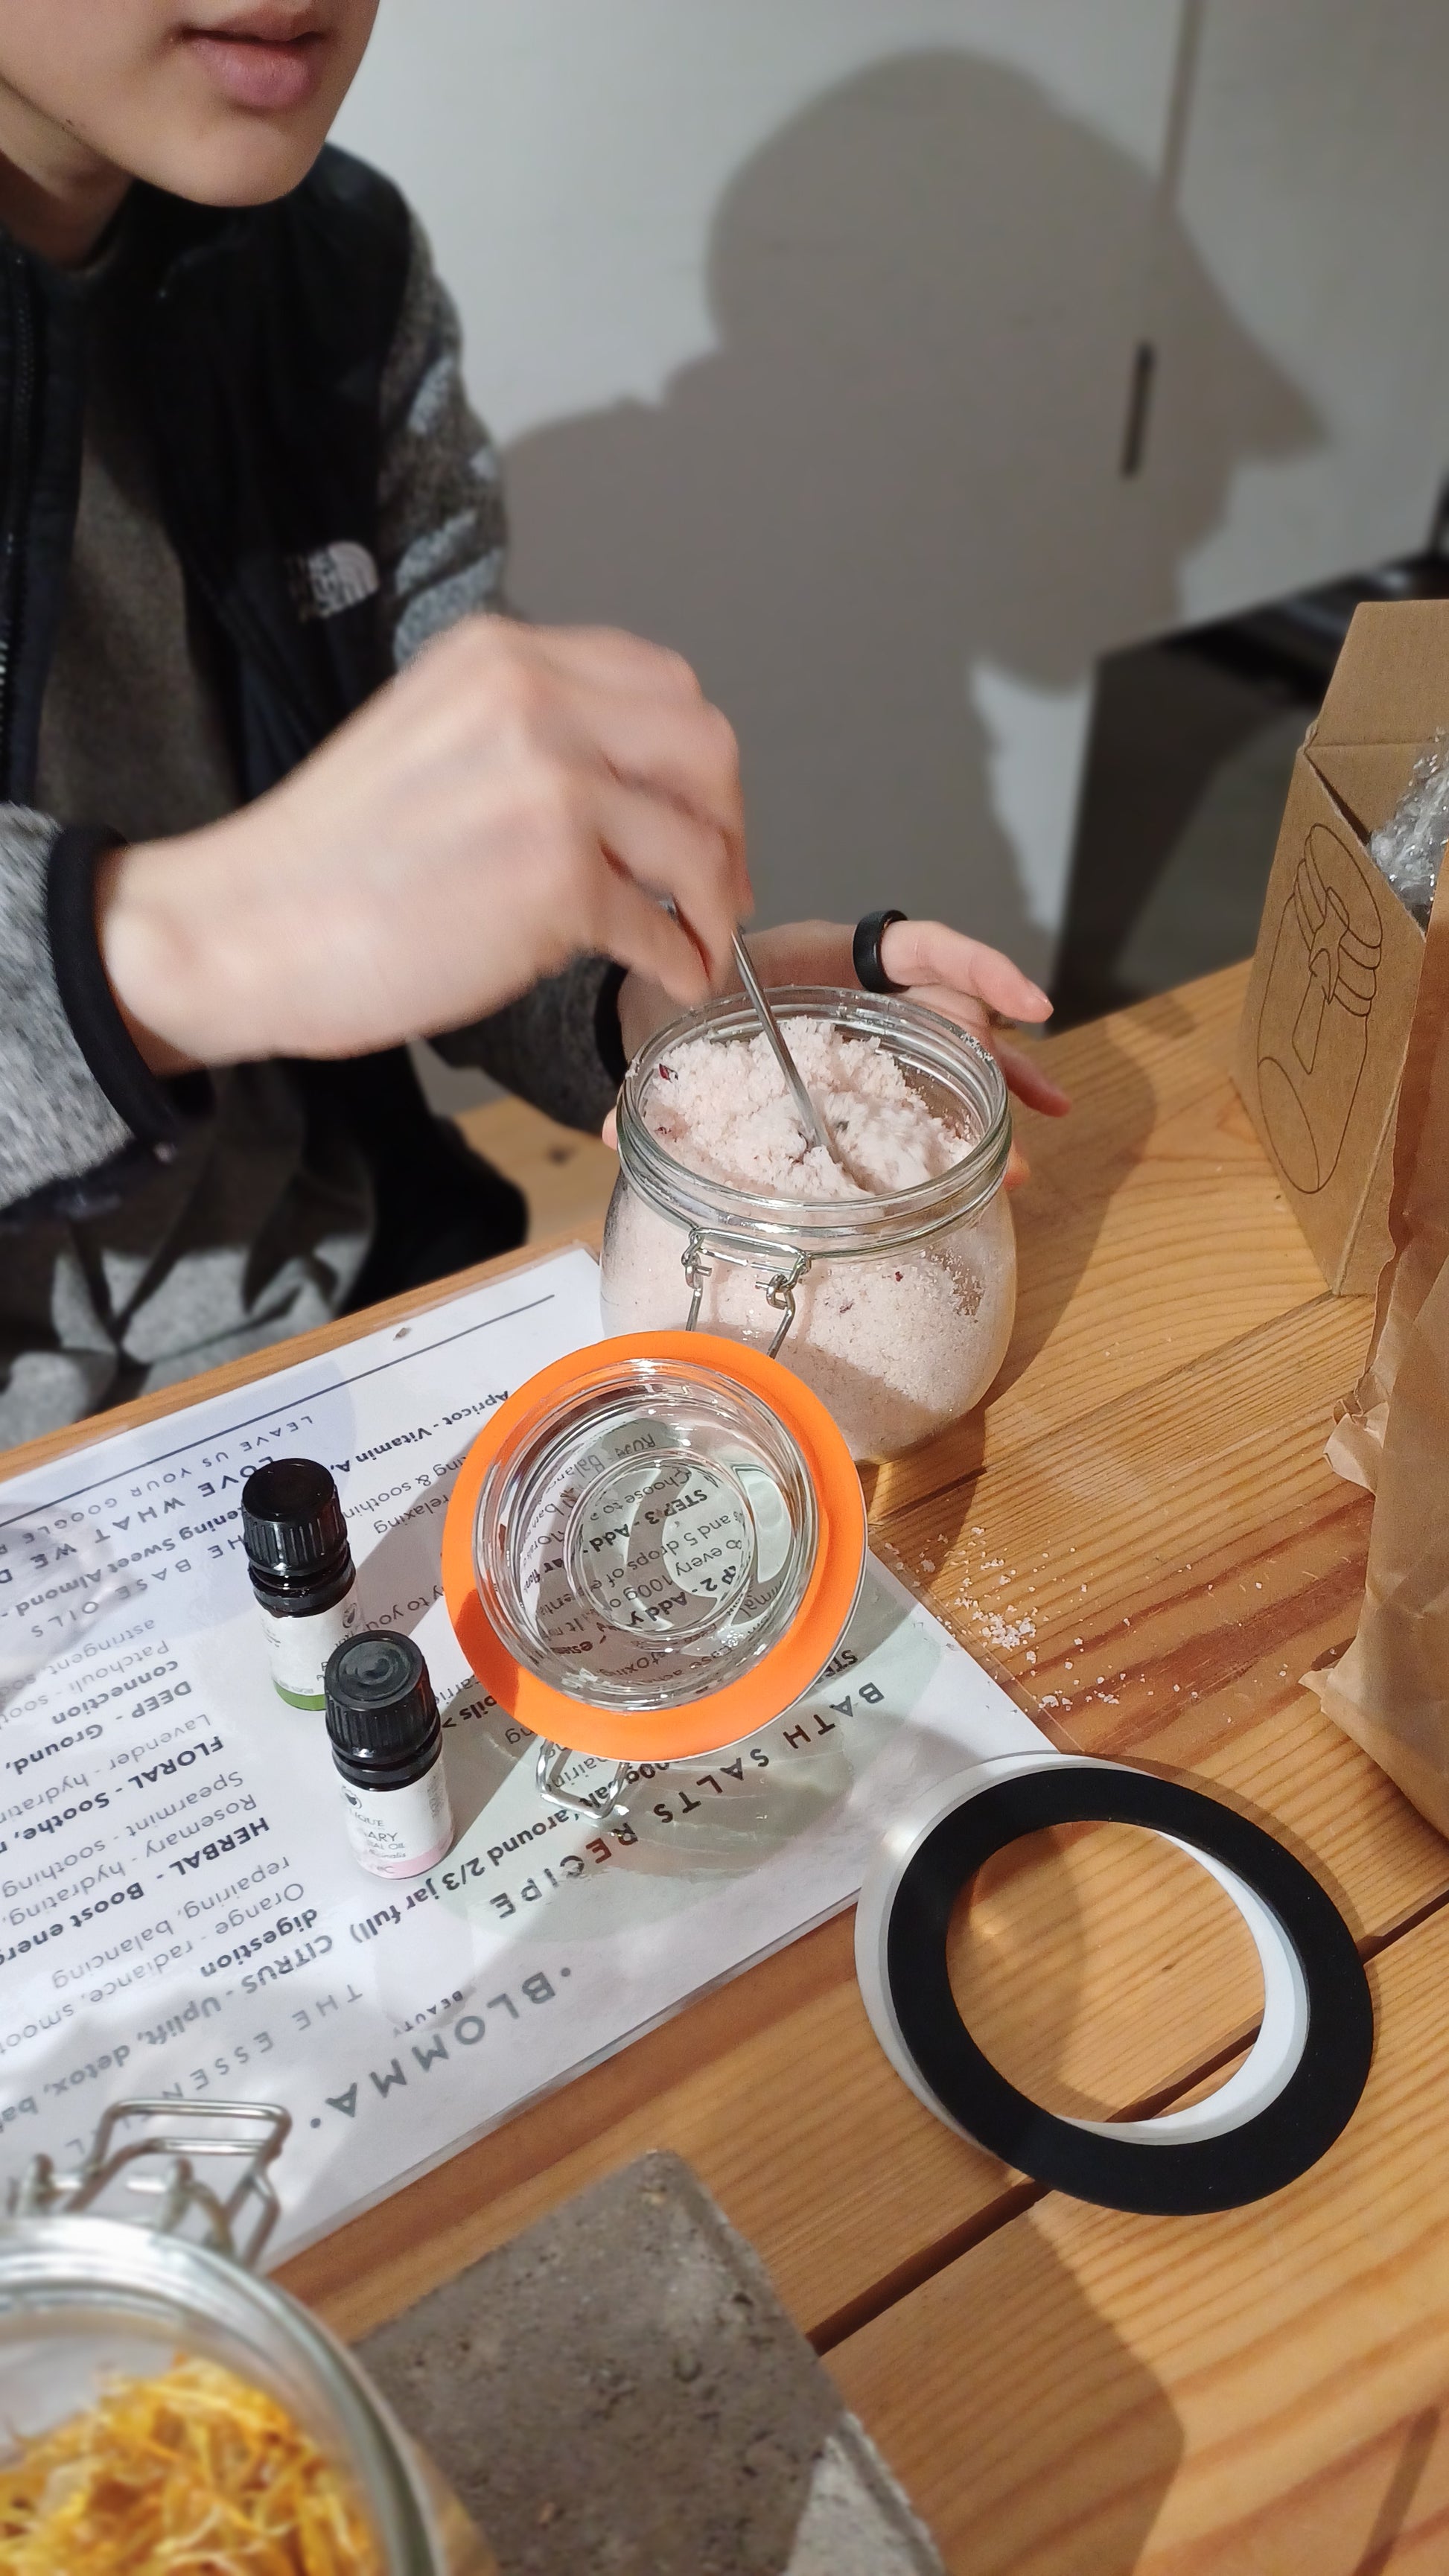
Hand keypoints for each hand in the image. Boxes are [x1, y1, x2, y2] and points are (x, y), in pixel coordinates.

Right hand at [98, 620, 747, 1072]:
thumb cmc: (327, 859)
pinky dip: (681, 961)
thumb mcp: (431, 736)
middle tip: (721, 882)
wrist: (248, 925)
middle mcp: (536, 703)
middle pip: (704, 747)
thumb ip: (525, 735)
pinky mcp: (555, 882)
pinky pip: (659, 925)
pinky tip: (670, 979)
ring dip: (715, 905)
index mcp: (503, 657)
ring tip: (700, 943)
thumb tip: (626, 793)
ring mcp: (551, 789)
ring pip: (696, 842)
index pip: (662, 682)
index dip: (699, 759)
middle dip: (729, 823)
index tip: (701, 811)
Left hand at [616, 916, 1069, 1178]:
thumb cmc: (668, 999)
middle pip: (950, 1016)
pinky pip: (932, 1090)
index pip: (922, 947)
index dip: (978, 969)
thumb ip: (648, 1073)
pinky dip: (969, 1118)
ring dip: (994, 1103)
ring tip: (1017, 1165)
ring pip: (954, 1058)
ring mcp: (875, 1033)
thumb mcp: (666, 1025)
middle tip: (1001, 1126)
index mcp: (826, 958)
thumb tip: (609, 1130)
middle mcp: (864, 991)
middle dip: (989, 1066)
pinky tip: (1002, 1168)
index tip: (1027, 1003)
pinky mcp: (871, 1073)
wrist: (651, 1012)